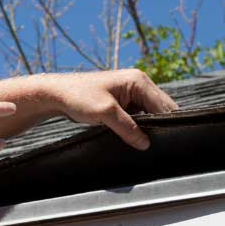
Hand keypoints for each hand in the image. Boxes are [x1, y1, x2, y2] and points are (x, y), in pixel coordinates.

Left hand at [50, 69, 177, 149]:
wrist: (57, 94)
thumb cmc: (78, 96)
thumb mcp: (105, 113)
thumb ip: (128, 128)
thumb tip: (145, 144)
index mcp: (139, 81)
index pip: (164, 105)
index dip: (167, 123)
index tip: (166, 141)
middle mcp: (140, 84)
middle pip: (161, 108)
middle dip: (161, 125)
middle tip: (159, 144)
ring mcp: (133, 93)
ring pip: (152, 113)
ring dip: (151, 126)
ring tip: (149, 142)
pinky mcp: (126, 102)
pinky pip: (142, 115)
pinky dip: (142, 126)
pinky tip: (139, 138)